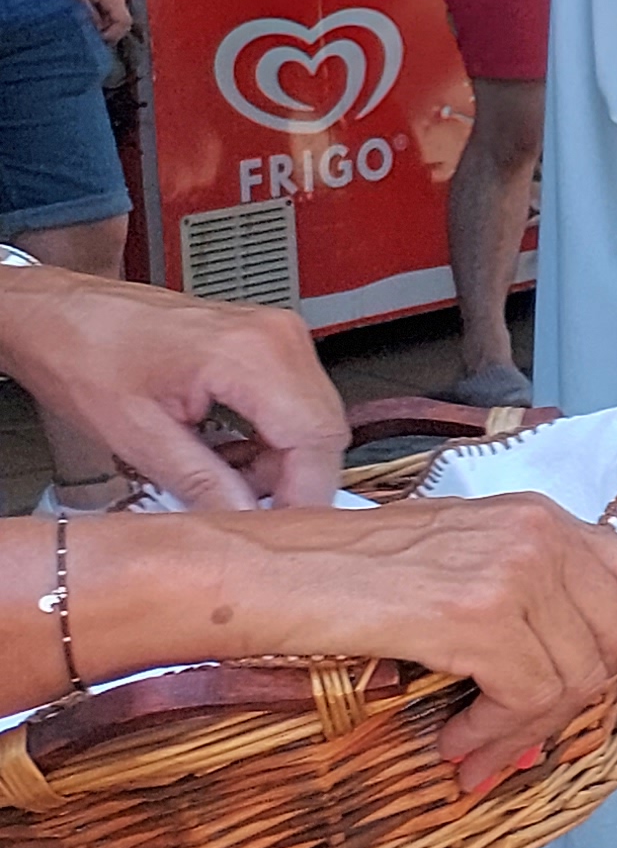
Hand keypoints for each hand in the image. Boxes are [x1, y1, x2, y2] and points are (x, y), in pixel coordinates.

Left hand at [0, 270, 345, 506]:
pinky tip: (230, 456)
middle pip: (324, 431)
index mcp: (251, 354)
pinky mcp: (268, 344)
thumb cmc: (83, 352)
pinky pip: (295, 404)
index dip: (305, 495)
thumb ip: (202, 484)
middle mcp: (277, 338)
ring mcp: (277, 337)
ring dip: (280, 465)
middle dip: (292, 482)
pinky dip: (270, 441)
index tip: (283, 533)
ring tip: (226, 485)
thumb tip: (245, 523)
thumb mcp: (136, 435)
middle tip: (251, 517)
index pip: (315, 440)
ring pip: (313, 421)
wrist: (61, 314)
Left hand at [55, 0, 125, 45]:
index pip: (124, 22)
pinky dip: (101, 18)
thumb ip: (88, 14)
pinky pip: (109, 11)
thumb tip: (94, 28)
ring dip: (104, 25)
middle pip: (121, 22)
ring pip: (115, 17)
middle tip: (92, 35)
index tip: (99, 39)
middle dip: (108, 32)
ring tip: (87, 25)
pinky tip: (88, 16)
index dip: (114, 34)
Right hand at [244, 496, 616, 792]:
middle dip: (577, 699)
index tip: (581, 686)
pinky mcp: (478, 615)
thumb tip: (564, 686)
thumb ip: (519, 603)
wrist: (263, 571)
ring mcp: (514, 570)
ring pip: (576, 676)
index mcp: (539, 515)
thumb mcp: (455, 565)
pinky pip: (528, 696)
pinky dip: (498, 733)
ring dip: (527, 729)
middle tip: (520, 732)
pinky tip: (456, 740)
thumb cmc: (341, 574)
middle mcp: (539, 532)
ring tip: (474, 748)